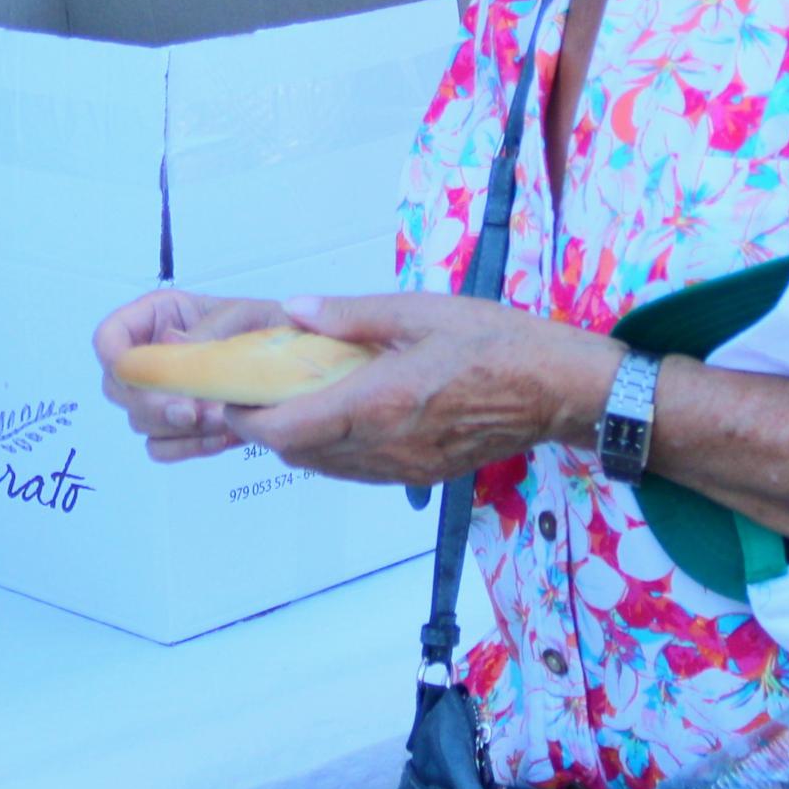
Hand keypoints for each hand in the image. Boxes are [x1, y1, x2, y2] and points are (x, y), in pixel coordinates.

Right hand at [92, 287, 295, 460]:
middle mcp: (154, 356)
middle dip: (153, 404)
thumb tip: (171, 344)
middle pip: (118, 388)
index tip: (143, 378)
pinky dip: (188, 448)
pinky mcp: (180, 428)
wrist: (306, 366)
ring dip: (178, 428)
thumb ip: (211, 329)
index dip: (115, 358)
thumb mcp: (249, 316)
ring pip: (140, 423)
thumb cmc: (276, 327)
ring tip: (223, 421)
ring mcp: (165, 396)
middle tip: (192, 412)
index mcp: (160, 317)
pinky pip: (162, 449)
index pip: (109, 338)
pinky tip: (222, 438)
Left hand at [220, 292, 622, 489]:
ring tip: (290, 401)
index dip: (247, 420)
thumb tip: (295, 311)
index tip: (230, 395)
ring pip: (327, 468)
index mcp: (379, 403)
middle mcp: (385, 447)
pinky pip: (359, 472)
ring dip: (299, 441)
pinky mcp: (420, 477)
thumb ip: (352, 316)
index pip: (289, 430)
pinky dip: (333, 450)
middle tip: (252, 392)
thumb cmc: (495, 341)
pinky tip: (338, 416)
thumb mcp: (422, 310)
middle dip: (267, 428)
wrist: (559, 390)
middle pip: (299, 454)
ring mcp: (404, 469)